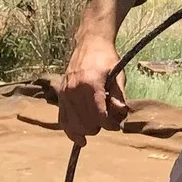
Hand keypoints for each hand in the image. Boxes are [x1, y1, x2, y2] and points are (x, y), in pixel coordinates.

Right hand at [59, 0, 128, 142]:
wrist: (90, 42)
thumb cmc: (106, 58)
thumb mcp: (118, 75)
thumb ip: (119, 96)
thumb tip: (120, 114)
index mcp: (91, 84)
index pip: (99, 115)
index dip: (110, 125)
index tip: (117, 126)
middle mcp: (75, 89)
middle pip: (86, 122)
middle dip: (99, 126)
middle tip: (109, 122)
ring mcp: (65, 92)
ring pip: (74, 124)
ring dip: (87, 130)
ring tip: (97, 126)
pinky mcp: (61, 94)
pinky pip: (63, 119)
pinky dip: (70, 131)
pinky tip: (79, 139)